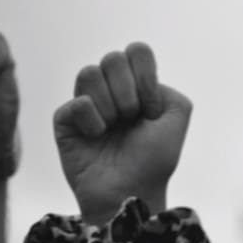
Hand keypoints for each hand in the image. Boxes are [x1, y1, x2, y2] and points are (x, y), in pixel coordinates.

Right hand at [53, 43, 191, 222]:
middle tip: (131, 118)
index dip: (146, 76)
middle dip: (128, 91)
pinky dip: (92, 119)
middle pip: (112, 58)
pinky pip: (76, 102)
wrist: (131, 191)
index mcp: (136, 86)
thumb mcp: (177, 115)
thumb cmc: (153, 158)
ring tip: (113, 127)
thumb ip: (168, 85)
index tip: (152, 108)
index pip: (136, 51)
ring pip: (89, 72)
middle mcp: (110, 91)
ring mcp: (86, 104)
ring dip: (110, 104)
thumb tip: (138, 80)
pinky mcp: (65, 121)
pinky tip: (96, 136)